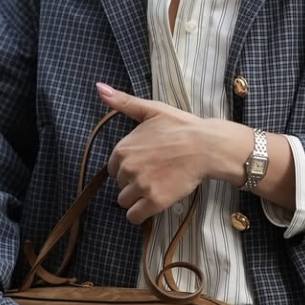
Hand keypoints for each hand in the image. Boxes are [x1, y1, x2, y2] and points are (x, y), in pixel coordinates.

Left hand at [97, 82, 229, 224]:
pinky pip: (134, 217)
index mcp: (123, 148)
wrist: (205, 146)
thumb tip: (99, 87)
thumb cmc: (180, 126)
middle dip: (134, 183)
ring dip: (137, 199)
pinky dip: (141, 214)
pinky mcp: (154, 201)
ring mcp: (140, 185)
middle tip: (155, 174)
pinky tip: (154, 203)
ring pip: (125, 202)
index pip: (113, 169)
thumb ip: (123, 102)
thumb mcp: (151, 109)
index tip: (146, 164)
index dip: (129, 168)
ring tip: (157, 188)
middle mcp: (127, 168)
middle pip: (120, 186)